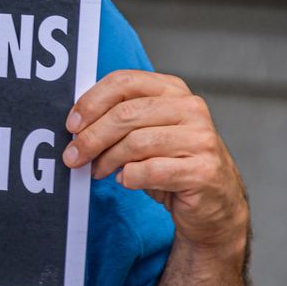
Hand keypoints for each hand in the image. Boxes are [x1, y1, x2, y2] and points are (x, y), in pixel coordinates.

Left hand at [62, 70, 247, 255]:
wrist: (215, 204)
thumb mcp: (147, 131)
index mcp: (173, 89)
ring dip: (107, 160)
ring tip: (98, 171)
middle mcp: (190, 108)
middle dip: (91, 137)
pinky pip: (150, 171)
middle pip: (125, 114)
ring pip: (135, 143)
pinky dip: (129, 178)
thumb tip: (76, 125)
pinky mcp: (203, 170)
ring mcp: (201, 138)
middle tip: (73, 156)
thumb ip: (120, 119)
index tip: (71, 125)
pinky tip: (126, 180)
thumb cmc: (172, 163)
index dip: (91, 102)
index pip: (124, 81)